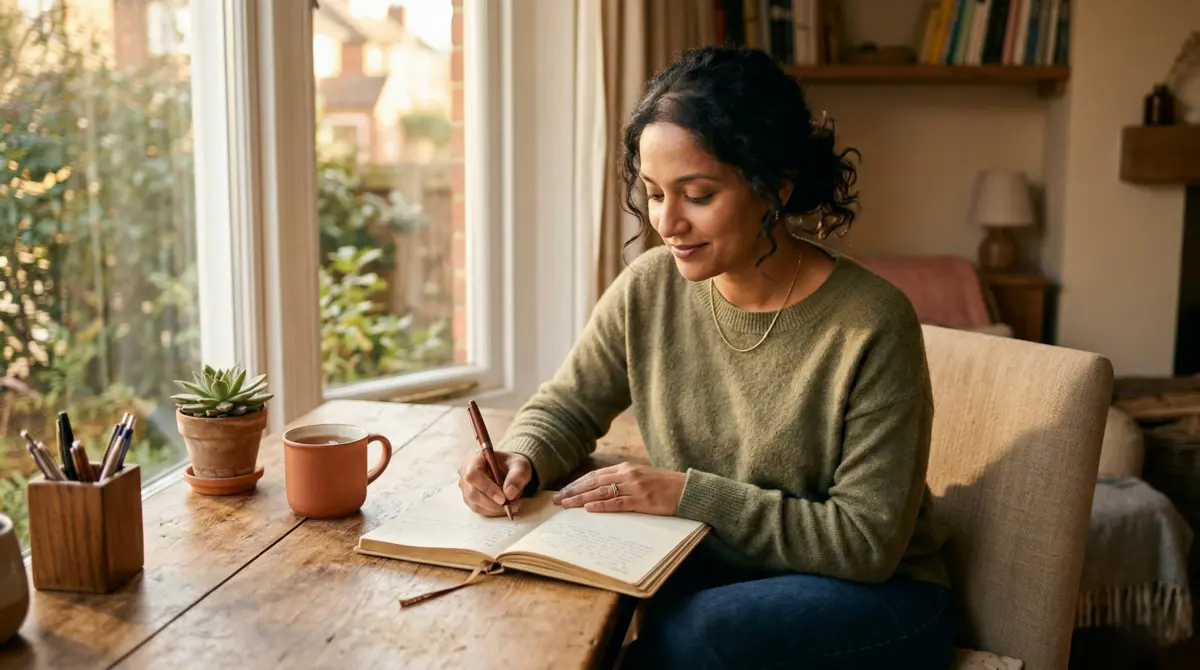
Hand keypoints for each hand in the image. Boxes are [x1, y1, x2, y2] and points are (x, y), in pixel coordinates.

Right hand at [457, 450, 532, 516]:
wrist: (509, 471)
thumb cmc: (511, 465)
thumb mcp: (520, 465)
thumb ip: (517, 476)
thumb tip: (509, 493)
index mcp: (474, 460)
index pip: (473, 474)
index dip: (487, 488)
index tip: (503, 498)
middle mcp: (465, 474)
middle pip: (472, 493)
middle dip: (493, 503)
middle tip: (511, 504)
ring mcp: (466, 488)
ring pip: (476, 505)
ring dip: (495, 509)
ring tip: (513, 505)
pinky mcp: (470, 500)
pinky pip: (480, 510)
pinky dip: (494, 511)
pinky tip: (506, 507)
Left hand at [552, 462, 685, 514]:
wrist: (687, 489)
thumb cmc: (665, 486)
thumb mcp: (642, 477)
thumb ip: (624, 480)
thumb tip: (603, 490)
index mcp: (627, 468)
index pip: (595, 475)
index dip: (577, 483)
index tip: (563, 491)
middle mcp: (628, 474)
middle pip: (593, 482)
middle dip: (573, 491)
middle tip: (557, 500)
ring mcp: (634, 487)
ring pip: (601, 492)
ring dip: (581, 499)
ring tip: (566, 505)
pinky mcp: (642, 500)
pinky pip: (617, 503)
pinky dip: (601, 506)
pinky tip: (588, 509)